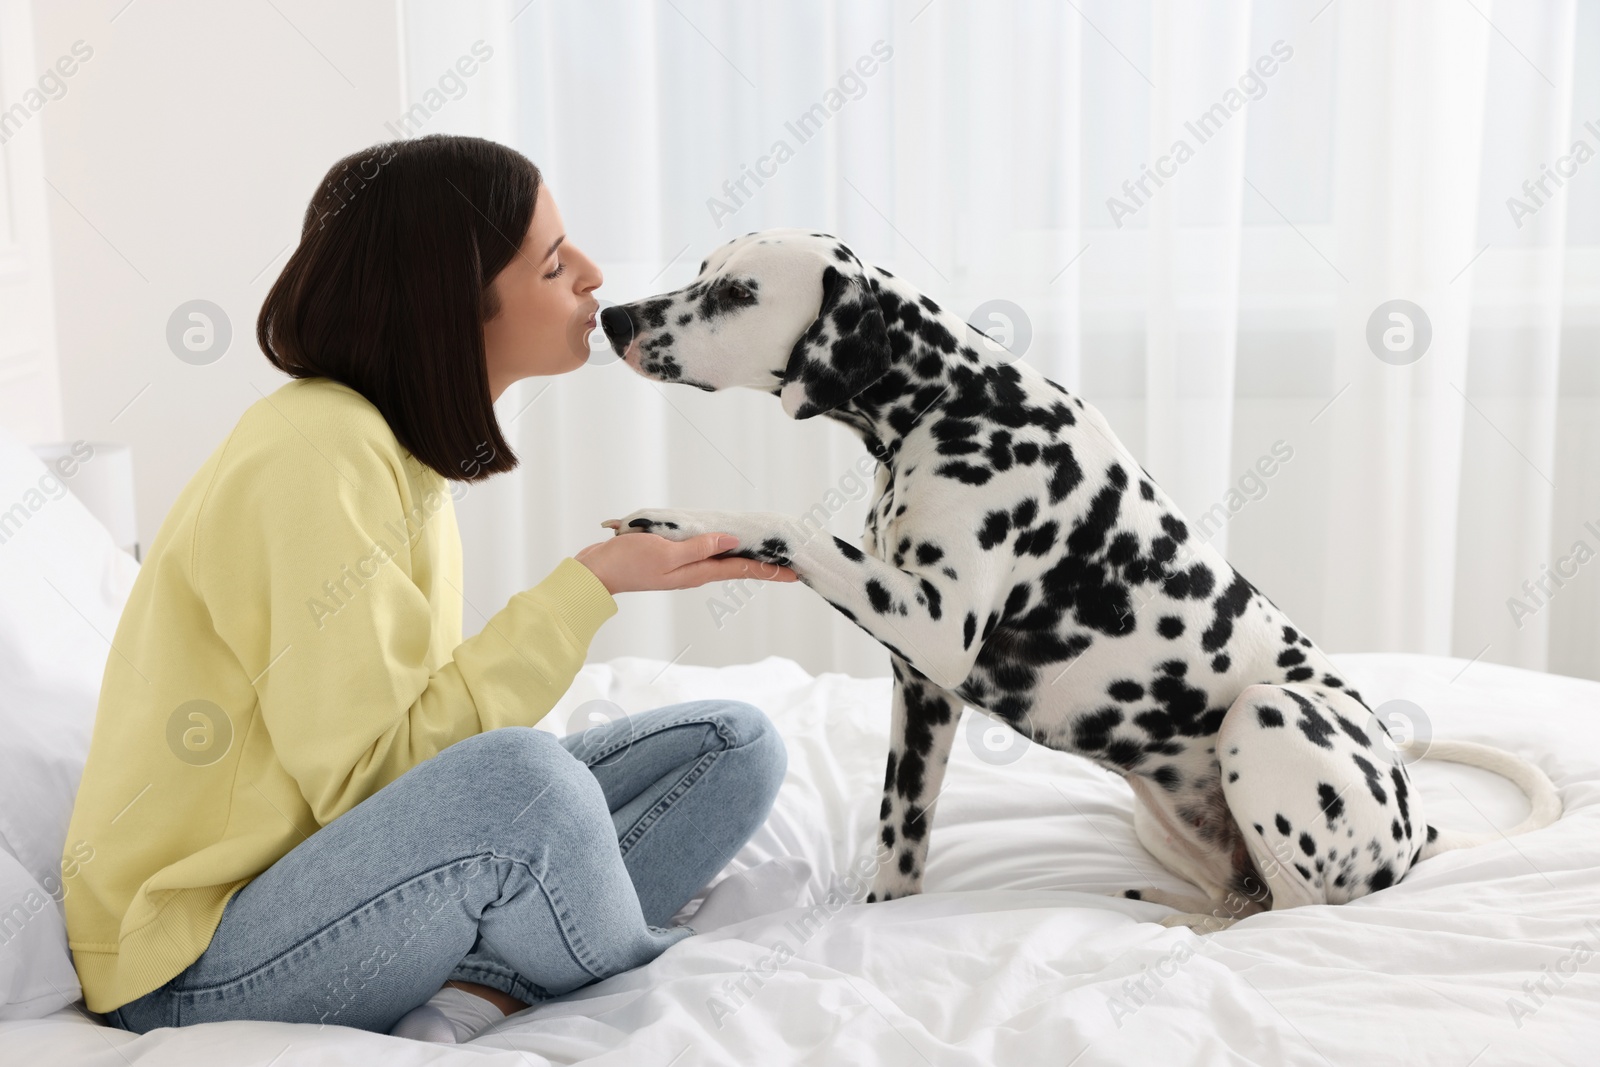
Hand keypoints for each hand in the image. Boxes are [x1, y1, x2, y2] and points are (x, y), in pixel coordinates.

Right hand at [574, 531, 798, 594]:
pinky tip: (727, 543)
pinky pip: (703, 552)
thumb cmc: (628, 562)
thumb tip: (731, 541)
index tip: (794, 574)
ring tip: (767, 556)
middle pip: (737, 566)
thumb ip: (699, 547)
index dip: (769, 570)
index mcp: (696, 571)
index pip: (741, 569)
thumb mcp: (666, 552)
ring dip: (745, 557)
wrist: (597, 572)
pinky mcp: (671, 557)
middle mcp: (694, 571)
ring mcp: (683, 566)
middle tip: (790, 566)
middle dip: (764, 566)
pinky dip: (721, 548)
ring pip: (722, 560)